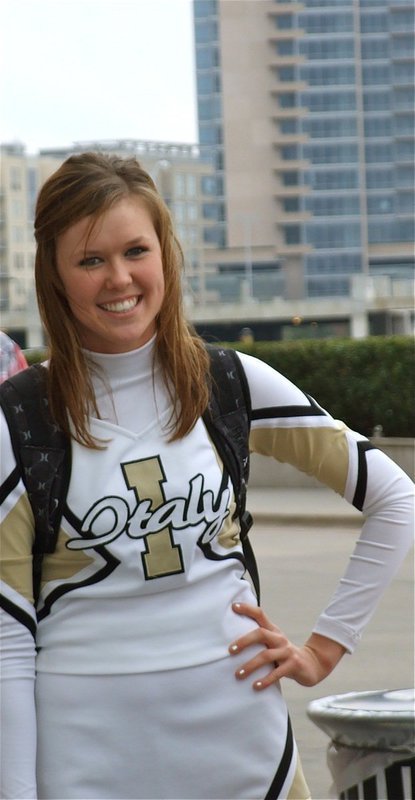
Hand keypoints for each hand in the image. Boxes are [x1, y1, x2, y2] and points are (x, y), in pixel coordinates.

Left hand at [229, 602, 345, 690]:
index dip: (247, 609)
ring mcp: (287, 651)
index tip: (233, 606)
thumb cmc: (283, 653)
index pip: (260, 614)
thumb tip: (231, 641)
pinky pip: (277, 673)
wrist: (311, 664)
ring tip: (238, 675)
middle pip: (261, 633)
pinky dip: (265, 680)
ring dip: (250, 666)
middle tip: (230, 651)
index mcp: (273, 630)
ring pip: (266, 656)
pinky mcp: (293, 665)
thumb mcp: (273, 642)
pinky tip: (256, 686)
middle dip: (244, 641)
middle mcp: (279, 638)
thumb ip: (258, 638)